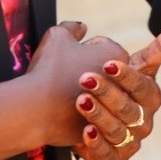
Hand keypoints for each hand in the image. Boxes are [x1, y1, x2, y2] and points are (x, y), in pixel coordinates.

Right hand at [24, 21, 128, 145]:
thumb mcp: (58, 36)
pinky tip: (68, 112)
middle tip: (74, 74)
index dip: (85, 48)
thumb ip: (72, 28)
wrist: (37, 108)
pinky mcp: (103, 132)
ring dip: (91, 96)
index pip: (103, 46)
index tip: (71, 54)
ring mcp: (115, 110)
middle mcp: (123, 83)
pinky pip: (95, 122)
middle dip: (93, 73)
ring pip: (104, 100)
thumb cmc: (49, 68)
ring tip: (72, 94)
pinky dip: (83, 118)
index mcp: (117, 55)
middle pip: (109, 74)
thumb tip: (82, 27)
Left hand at [69, 22, 160, 159]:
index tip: (108, 63)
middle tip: (84, 79)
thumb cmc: (113, 83)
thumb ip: (159, 48)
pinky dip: (97, 145)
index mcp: (151, 95)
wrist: (88, 116)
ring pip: (118, 131)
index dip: (127, 76)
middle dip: (107, 93)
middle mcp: (145, 120)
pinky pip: (109, 156)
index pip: (143, 85)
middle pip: (129, 109)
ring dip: (99, 115)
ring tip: (80, 101)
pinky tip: (84, 131)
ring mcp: (132, 142)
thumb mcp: (133, 64)